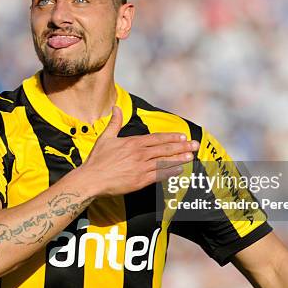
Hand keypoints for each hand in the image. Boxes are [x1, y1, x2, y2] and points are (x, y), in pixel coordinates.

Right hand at [77, 106, 198, 197]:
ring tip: (191, 156)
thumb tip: (116, 107)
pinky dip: (169, 172)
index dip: (171, 137)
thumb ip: (114, 123)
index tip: (182, 136)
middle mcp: (139, 154)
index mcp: (133, 143)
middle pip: (165, 149)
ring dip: (179, 158)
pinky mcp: (140, 180)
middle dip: (182, 146)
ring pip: (164, 161)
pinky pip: (159, 175)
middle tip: (195, 145)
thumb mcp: (105, 138)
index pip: (157, 138)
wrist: (92, 179)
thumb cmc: (97, 159)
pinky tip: (179, 170)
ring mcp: (141, 167)